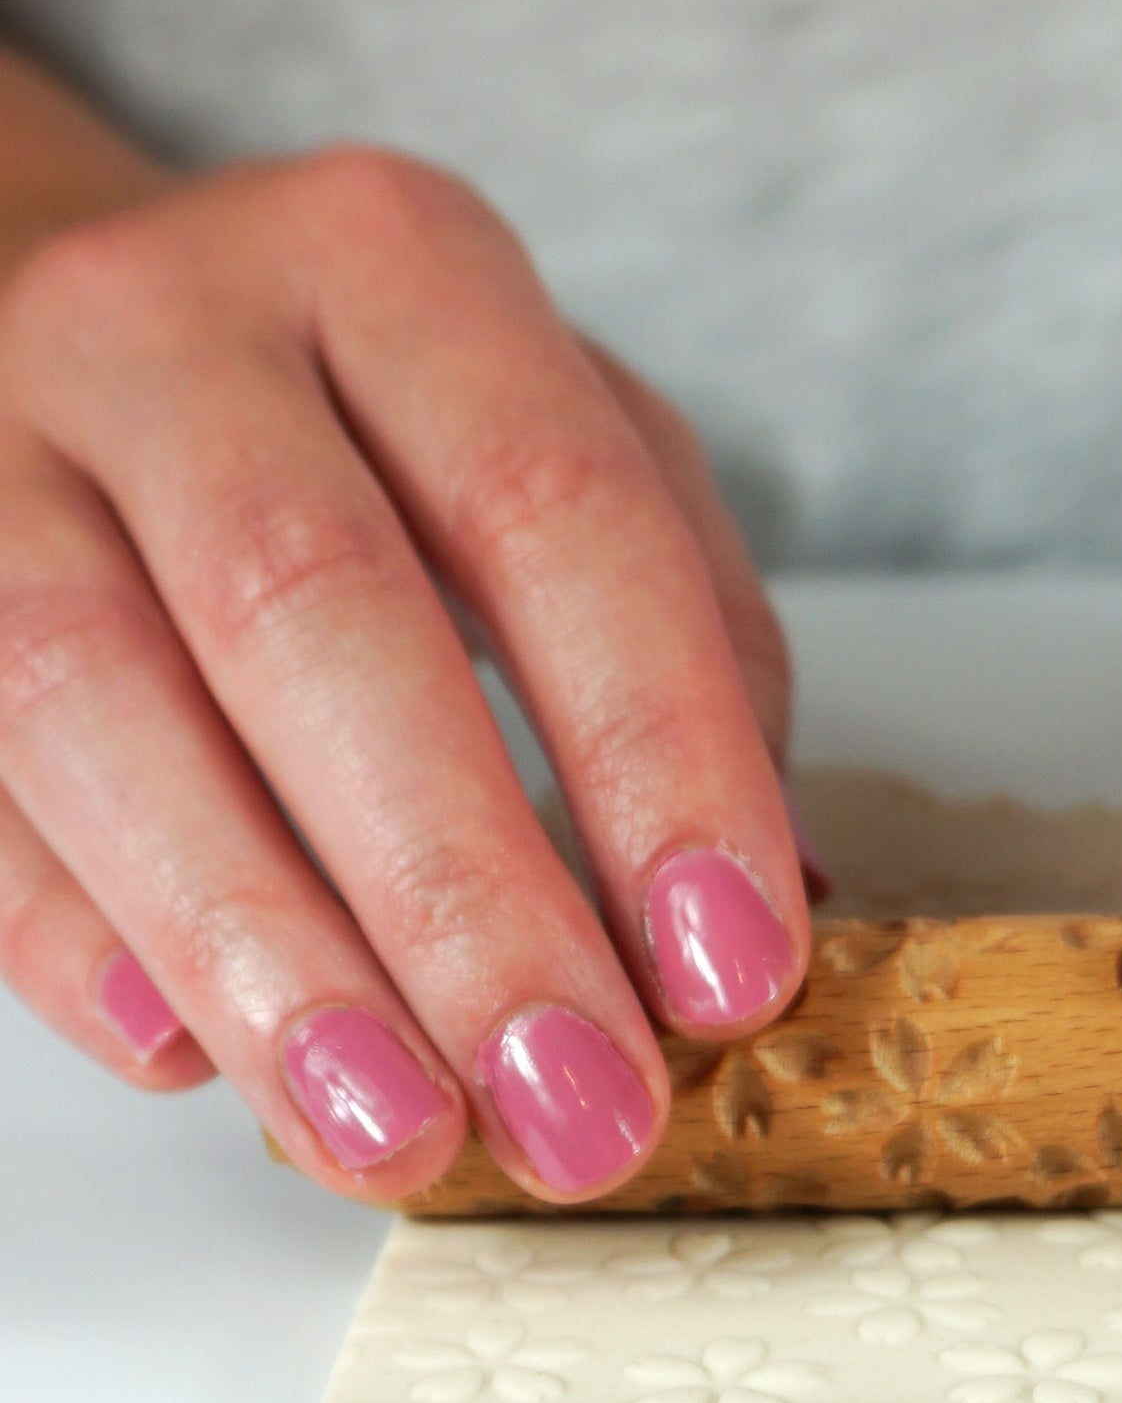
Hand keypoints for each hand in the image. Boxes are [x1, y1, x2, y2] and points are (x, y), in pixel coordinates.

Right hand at [0, 136, 808, 1200]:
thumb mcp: (571, 453)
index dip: (652, 753)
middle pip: (308, 607)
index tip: (728, 970)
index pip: (551, 508)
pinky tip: (184, 1057)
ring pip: (88, 695)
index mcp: (395, 268)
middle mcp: (171, 326)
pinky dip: (67, 934)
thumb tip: (770, 896)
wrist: (86, 319)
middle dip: (458, 889)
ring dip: (260, 950)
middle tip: (573, 1102)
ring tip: (397, 1134)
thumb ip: (689, 644)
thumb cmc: (371, 421)